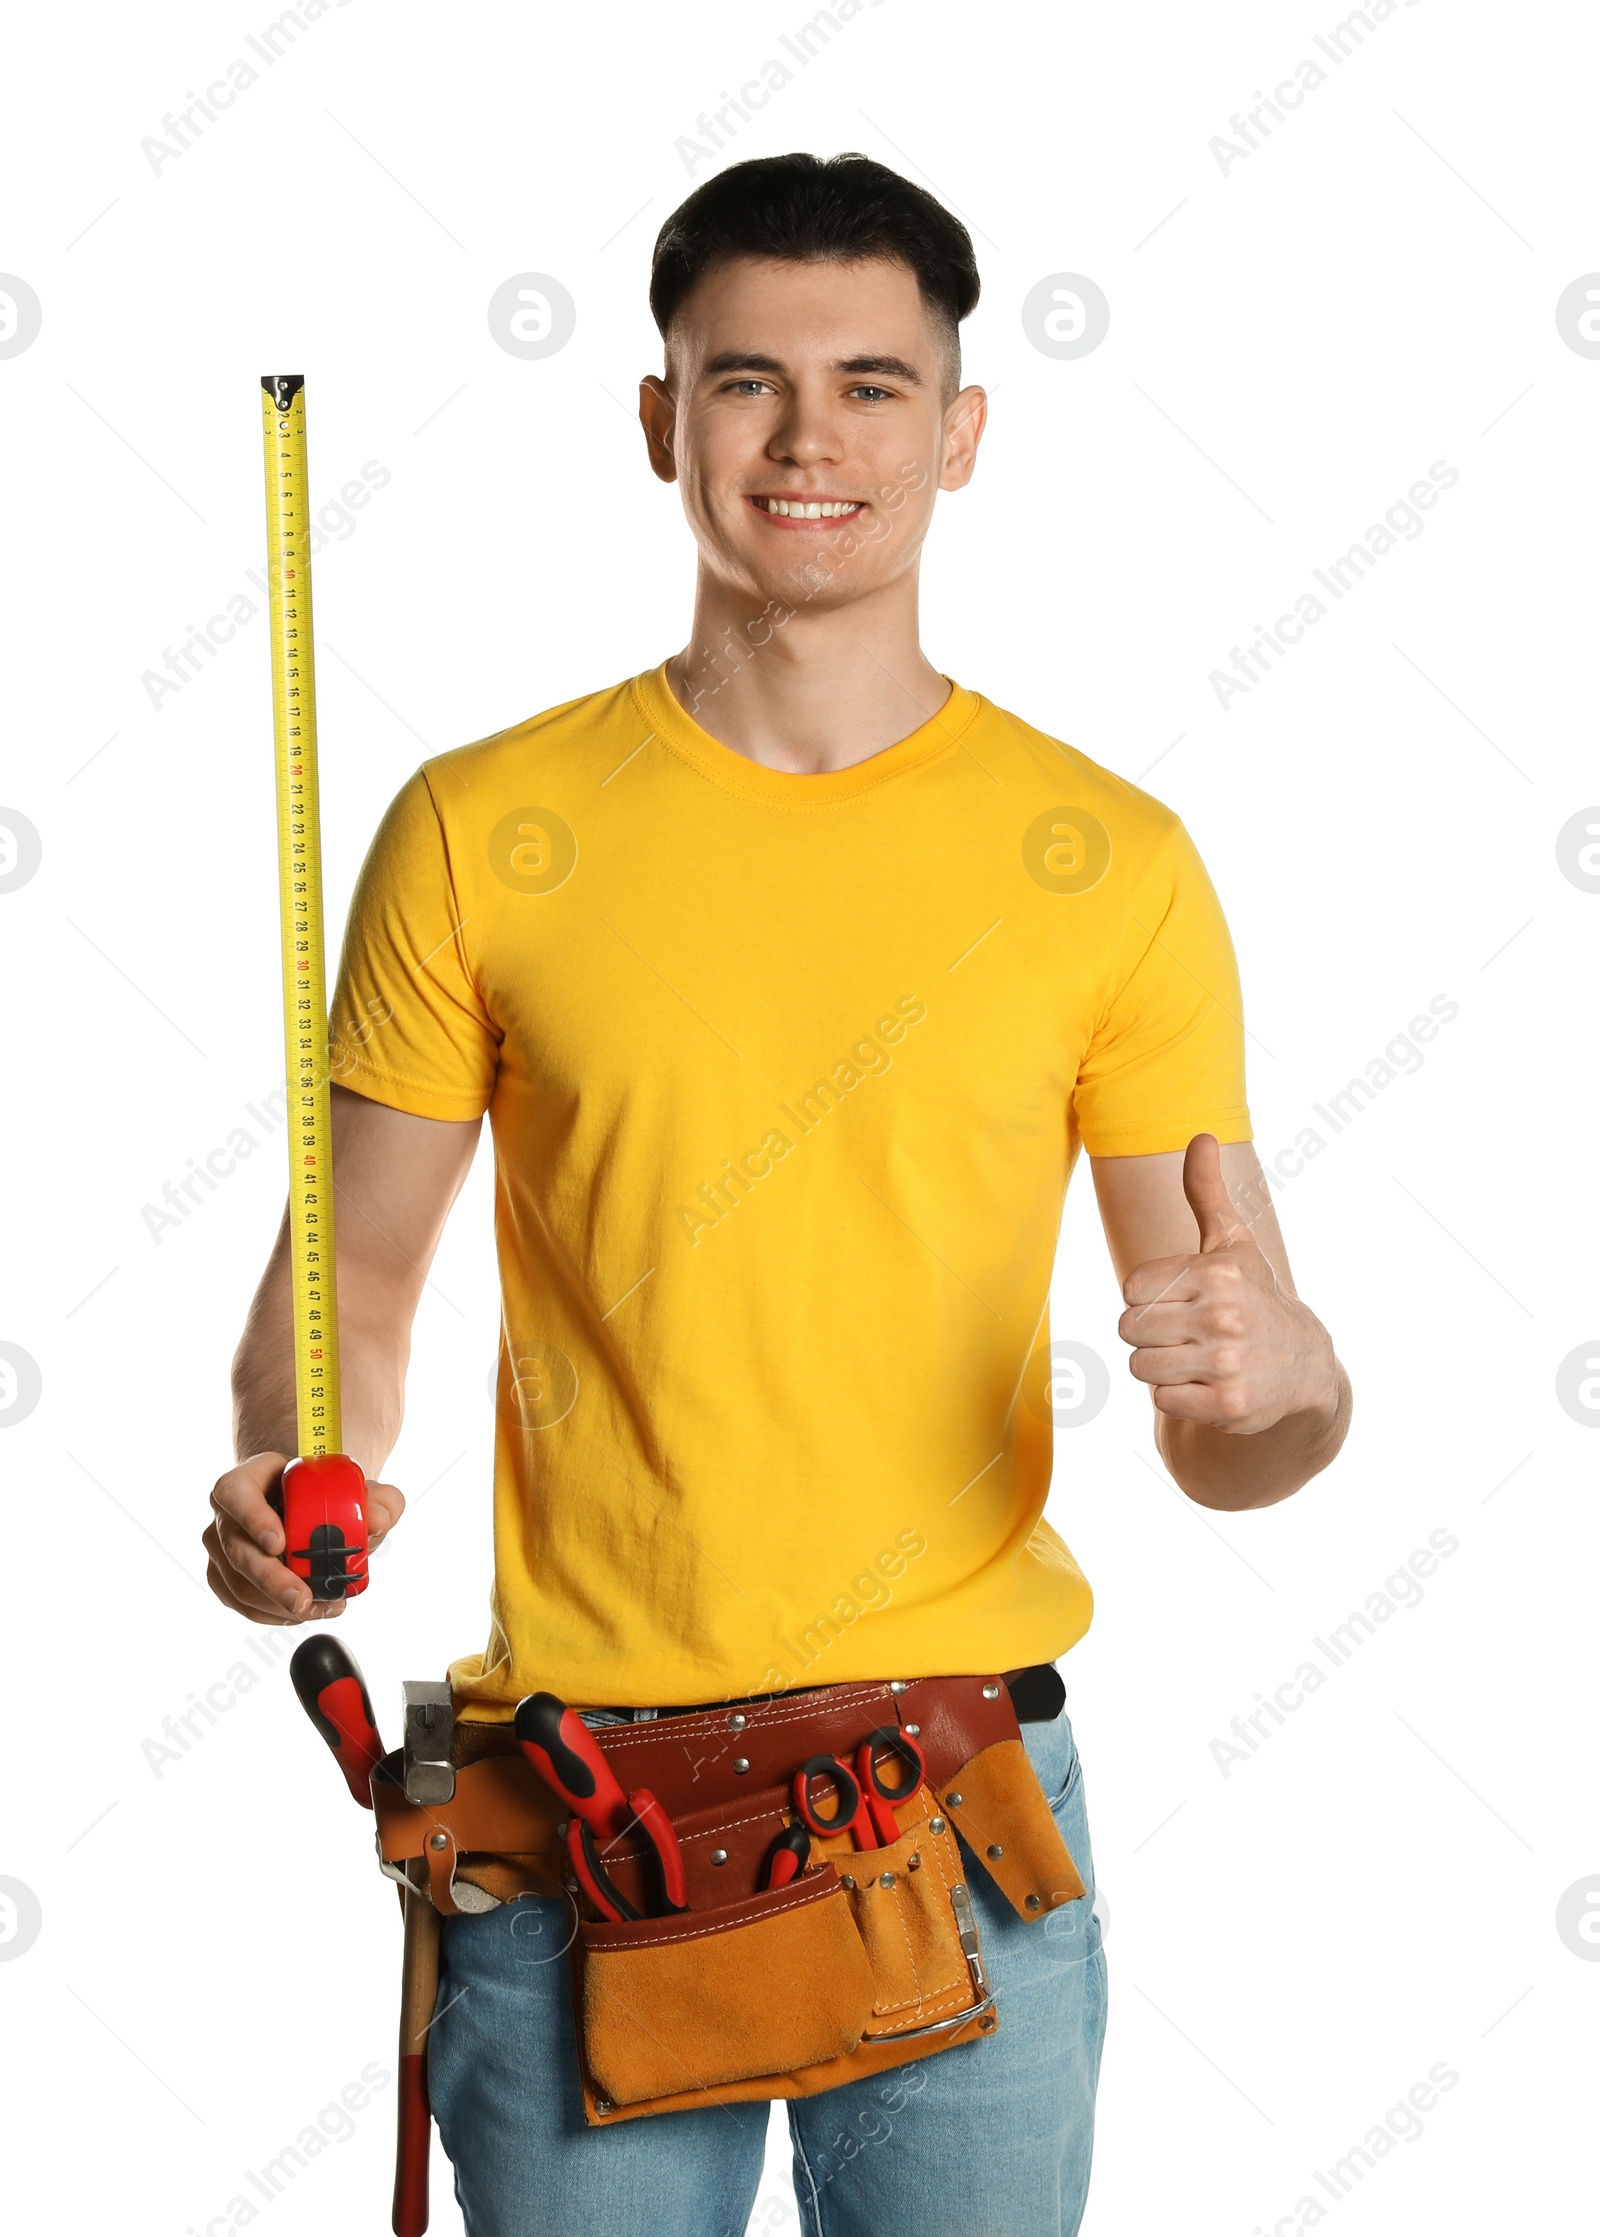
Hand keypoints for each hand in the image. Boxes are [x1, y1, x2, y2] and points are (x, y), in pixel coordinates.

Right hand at [203, 1451, 405, 1622]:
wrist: (306, 1506)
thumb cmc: (323, 1495)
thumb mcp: (355, 1488)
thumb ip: (378, 1499)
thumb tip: (379, 1522)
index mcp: (250, 1479)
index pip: (236, 1492)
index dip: (253, 1519)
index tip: (279, 1543)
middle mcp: (228, 1514)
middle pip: (236, 1549)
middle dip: (271, 1580)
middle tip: (302, 1599)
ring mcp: (222, 1548)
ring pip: (238, 1584)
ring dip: (277, 1604)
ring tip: (321, 1607)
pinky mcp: (225, 1578)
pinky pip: (242, 1603)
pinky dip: (273, 1614)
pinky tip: (305, 1611)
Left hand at [1117, 1134, 1337, 1434]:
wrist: (1302, 1365)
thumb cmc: (1252, 1296)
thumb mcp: (1231, 1243)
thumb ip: (1205, 1192)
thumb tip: (1202, 1135)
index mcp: (1217, 1272)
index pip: (1130, 1289)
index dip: (1148, 1298)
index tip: (1182, 1300)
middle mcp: (1225, 1315)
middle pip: (1130, 1328)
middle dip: (1151, 1333)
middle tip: (1187, 1333)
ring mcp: (1228, 1362)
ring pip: (1141, 1367)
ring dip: (1162, 1367)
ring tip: (1197, 1357)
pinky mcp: (1229, 1404)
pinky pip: (1162, 1401)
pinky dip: (1178, 1397)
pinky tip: (1209, 1384)